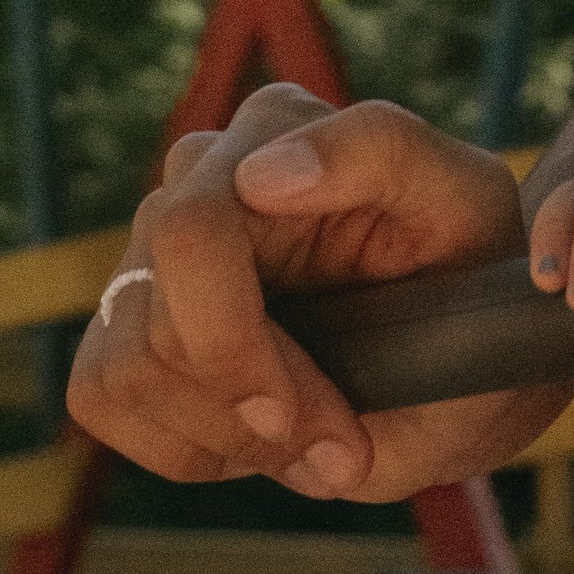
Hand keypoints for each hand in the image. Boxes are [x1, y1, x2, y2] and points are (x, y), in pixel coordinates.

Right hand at [68, 87, 561, 501]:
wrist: (466, 342)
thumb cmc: (473, 265)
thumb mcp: (468, 200)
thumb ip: (383, 153)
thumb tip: (260, 174)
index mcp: (276, 126)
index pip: (194, 233)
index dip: (237, 347)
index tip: (333, 429)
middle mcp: (199, 174)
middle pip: (153, 319)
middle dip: (248, 408)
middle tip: (343, 447)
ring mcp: (152, 248)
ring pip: (120, 368)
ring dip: (224, 436)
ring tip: (315, 438)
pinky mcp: (125, 317)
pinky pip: (101, 396)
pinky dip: (184, 445)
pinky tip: (261, 434)